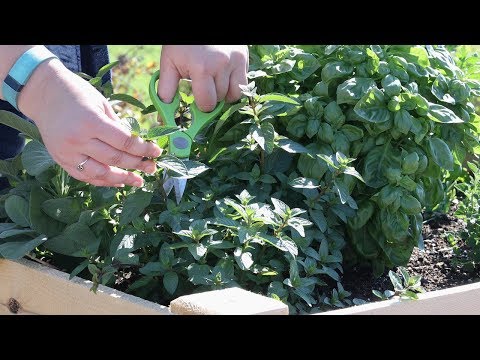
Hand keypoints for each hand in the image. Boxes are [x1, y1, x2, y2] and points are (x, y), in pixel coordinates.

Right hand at [18, 59, 161, 187]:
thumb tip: (138, 145)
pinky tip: (117, 181)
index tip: (157, 152)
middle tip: (152, 168)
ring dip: (122, 178)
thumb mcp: (102, 104)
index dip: (144, 149)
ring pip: (100, 173)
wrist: (44, 94)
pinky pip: (85, 176)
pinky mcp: (61, 160)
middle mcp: (78, 140)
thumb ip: (118, 127)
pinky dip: (103, 181)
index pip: (124, 142)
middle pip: (115, 159)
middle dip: (137, 165)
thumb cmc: (77, 94)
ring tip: (138, 181)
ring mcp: (67, 153)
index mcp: (91, 122)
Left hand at [157, 45, 248, 111]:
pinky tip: (223, 77)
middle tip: (202, 86)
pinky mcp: (243, 58)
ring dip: (223, 93)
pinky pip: (242, 84)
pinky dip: (234, 86)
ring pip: (233, 95)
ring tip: (213, 81)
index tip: (196, 100)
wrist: (198, 24)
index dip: (201, 106)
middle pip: (219, 100)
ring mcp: (235, 61)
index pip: (207, 104)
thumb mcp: (169, 63)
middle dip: (210, 98)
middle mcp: (221, 65)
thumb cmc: (182, 44)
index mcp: (201, 69)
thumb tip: (164, 120)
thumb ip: (166, 92)